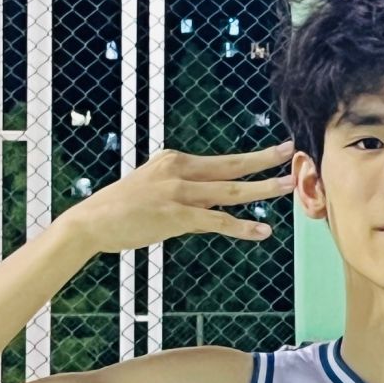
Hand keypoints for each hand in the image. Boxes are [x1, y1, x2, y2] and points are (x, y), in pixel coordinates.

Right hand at [58, 140, 295, 255]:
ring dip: (262, 189)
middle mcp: (180, 170)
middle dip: (264, 160)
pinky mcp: (177, 216)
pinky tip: (262, 231)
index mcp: (175, 160)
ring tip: (287, 186)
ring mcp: (179, 192)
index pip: (221, 161)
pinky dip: (242, 227)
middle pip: (232, 165)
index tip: (275, 152)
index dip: (251, 159)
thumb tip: (213, 200)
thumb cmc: (121, 209)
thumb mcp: (154, 187)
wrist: (92, 222)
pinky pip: (218, 221)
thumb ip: (185, 190)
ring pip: (231, 191)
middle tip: (291, 151)